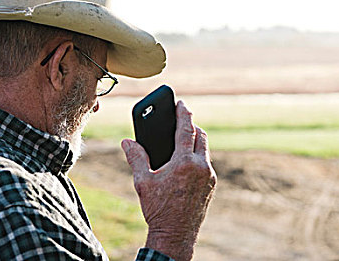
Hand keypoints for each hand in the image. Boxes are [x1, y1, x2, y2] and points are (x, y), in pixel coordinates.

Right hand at [121, 100, 216, 260]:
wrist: (175, 236)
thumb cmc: (158, 209)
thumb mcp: (143, 182)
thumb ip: (136, 158)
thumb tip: (126, 142)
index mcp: (184, 162)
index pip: (186, 129)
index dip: (183, 113)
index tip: (182, 103)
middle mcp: (201, 167)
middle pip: (201, 136)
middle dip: (192, 126)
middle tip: (182, 120)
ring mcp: (209, 177)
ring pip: (206, 151)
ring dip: (196, 142)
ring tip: (184, 139)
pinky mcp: (211, 186)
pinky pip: (207, 164)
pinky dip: (199, 157)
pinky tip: (188, 162)